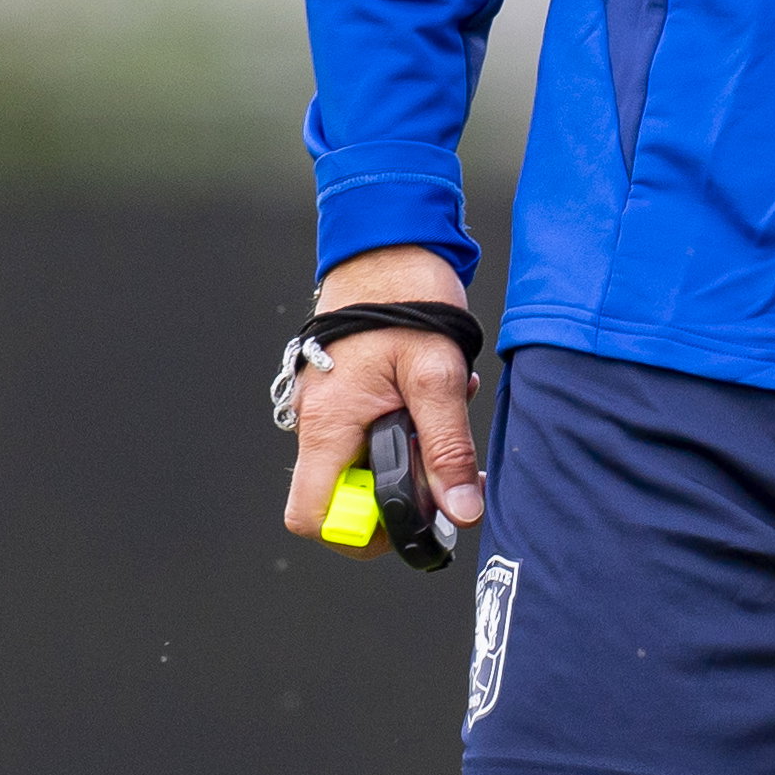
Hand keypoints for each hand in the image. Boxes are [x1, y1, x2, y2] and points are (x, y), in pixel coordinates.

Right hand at [278, 245, 484, 551]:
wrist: (391, 243)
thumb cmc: (407, 298)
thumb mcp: (438, 374)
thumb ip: (449, 447)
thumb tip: (461, 511)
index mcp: (327, 426)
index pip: (313, 517)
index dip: (358, 531)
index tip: (408, 513)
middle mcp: (317, 424)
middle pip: (345, 498)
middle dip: (402, 488)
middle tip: (448, 460)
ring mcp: (329, 410)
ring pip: (366, 465)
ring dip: (414, 451)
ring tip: (447, 410)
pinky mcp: (347, 396)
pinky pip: (372, 434)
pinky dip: (409, 426)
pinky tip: (437, 395)